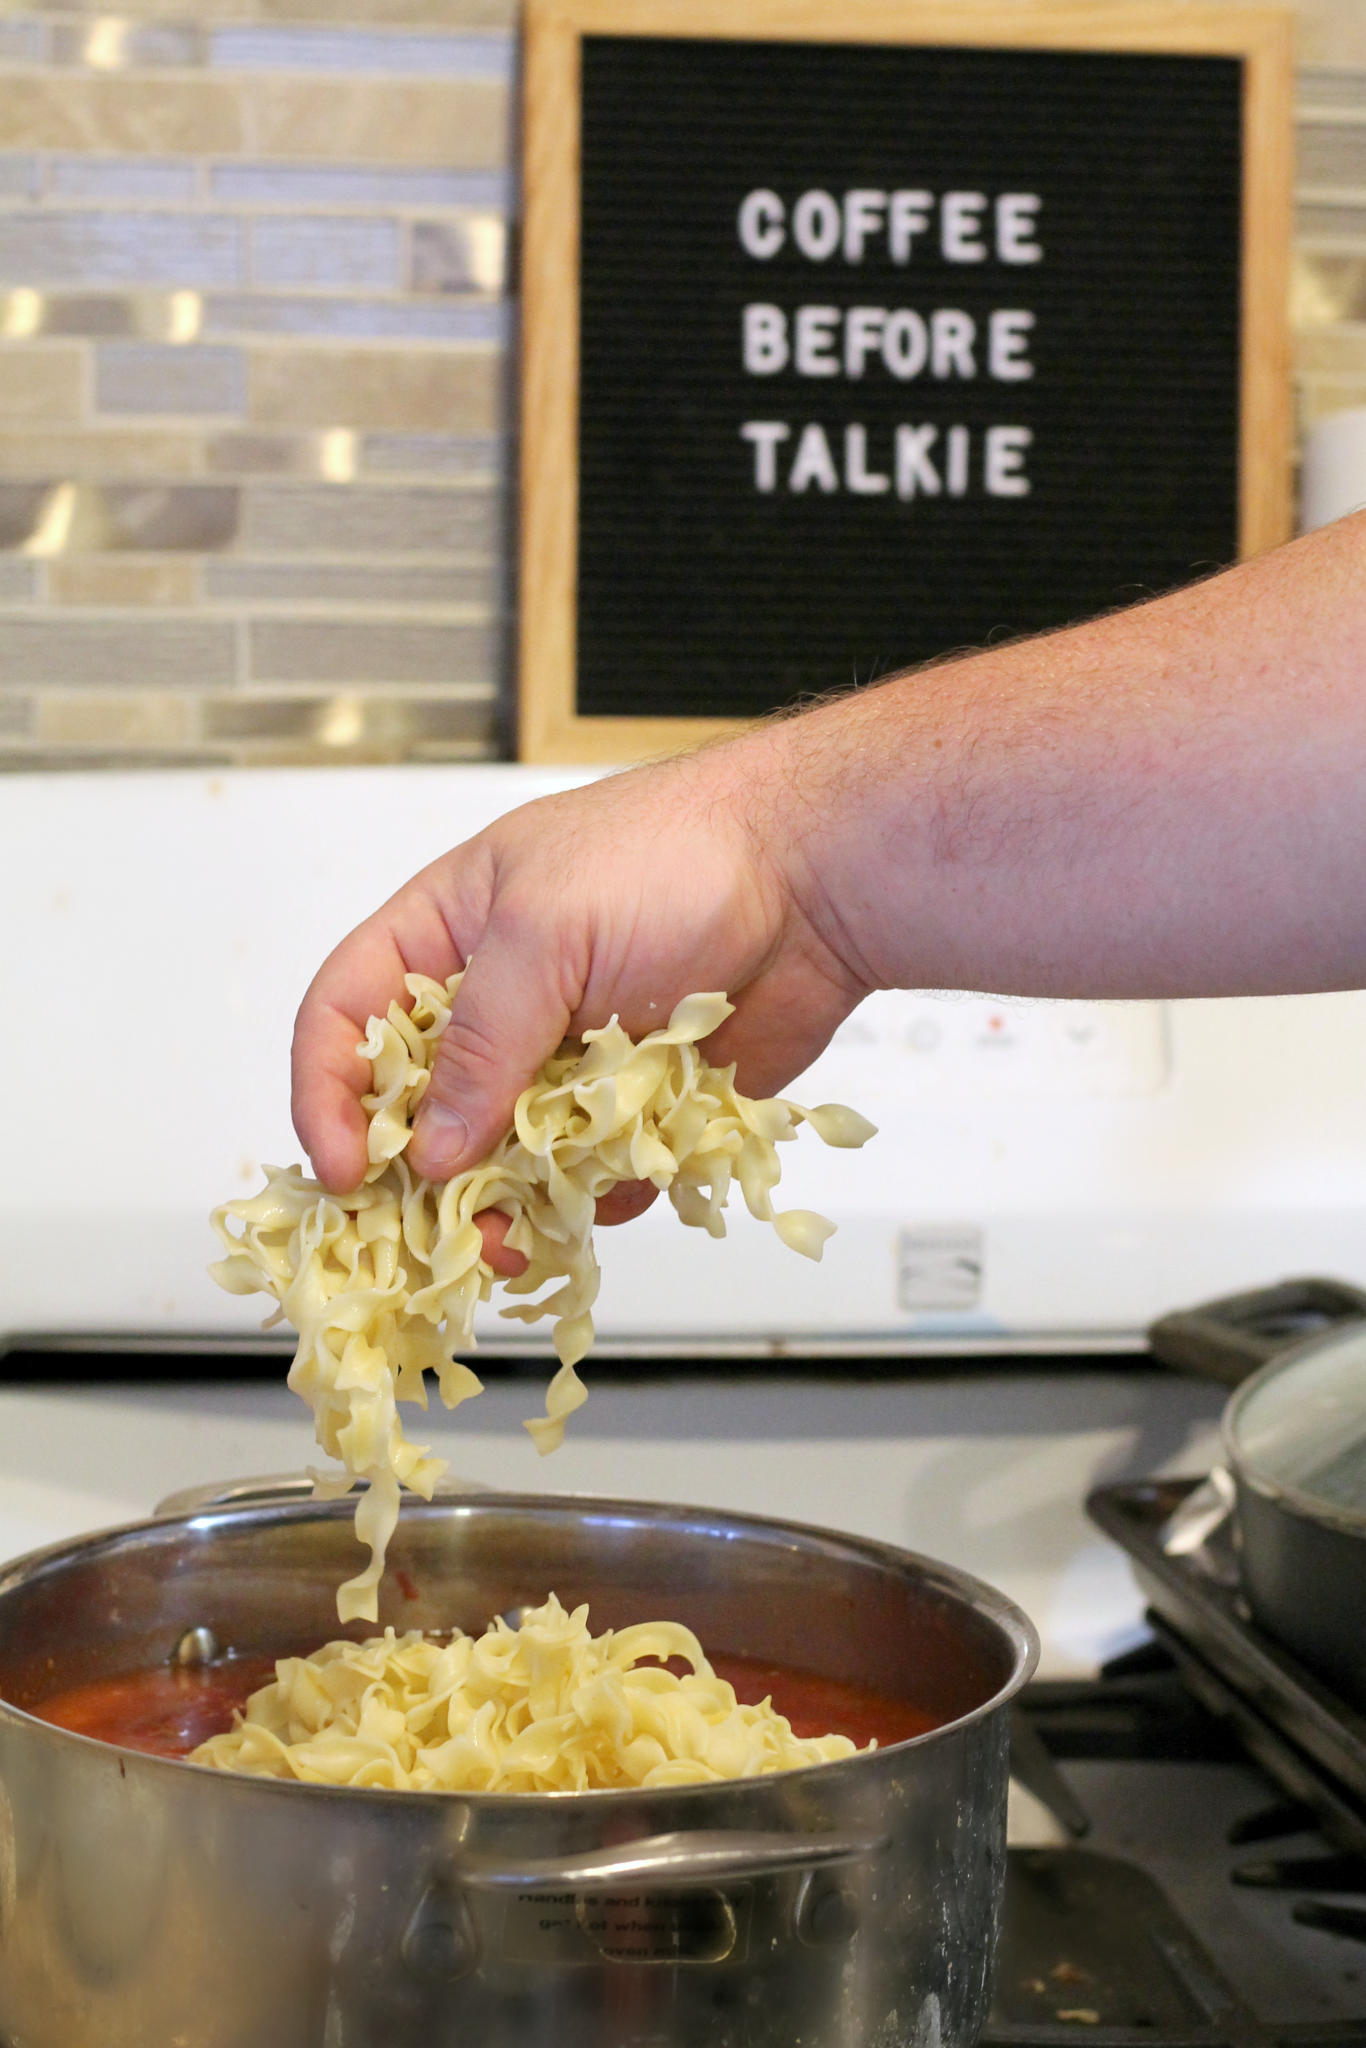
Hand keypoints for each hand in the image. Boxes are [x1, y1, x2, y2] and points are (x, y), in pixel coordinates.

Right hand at [291, 734, 870, 1270]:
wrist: (813, 879)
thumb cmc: (676, 856)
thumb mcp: (545, 933)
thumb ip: (480, 1044)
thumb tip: (430, 1147)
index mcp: (446, 933)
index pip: (344, 1018)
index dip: (327, 1094)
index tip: (344, 1167)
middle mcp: (496, 1004)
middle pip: (414, 1108)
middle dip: (414, 1176)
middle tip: (426, 1229)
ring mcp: (562, 1061)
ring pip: (498, 1160)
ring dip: (501, 1203)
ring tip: (517, 1234)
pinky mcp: (629, 1109)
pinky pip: (586, 1180)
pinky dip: (590, 1198)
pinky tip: (608, 1190)